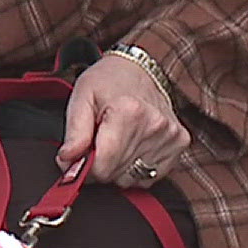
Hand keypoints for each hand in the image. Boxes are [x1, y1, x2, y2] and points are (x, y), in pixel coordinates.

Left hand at [55, 54, 189, 188]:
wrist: (138, 69)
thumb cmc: (107, 82)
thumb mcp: (81, 98)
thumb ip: (74, 132)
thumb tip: (67, 161)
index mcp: (129, 111)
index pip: (102, 167)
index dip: (85, 167)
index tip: (79, 156)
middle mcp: (154, 125)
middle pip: (115, 174)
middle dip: (100, 166)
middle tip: (97, 143)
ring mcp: (170, 135)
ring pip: (131, 178)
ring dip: (117, 168)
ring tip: (115, 141)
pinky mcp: (180, 143)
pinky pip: (149, 177)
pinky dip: (135, 168)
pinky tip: (132, 147)